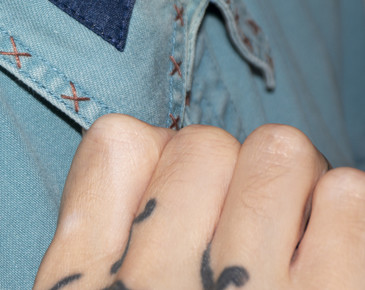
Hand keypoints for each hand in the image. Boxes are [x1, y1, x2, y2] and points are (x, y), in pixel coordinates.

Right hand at [34, 115, 364, 288]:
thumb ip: (95, 235)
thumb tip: (149, 147)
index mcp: (79, 288)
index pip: (114, 144)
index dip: (157, 155)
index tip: (182, 194)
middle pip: (201, 143)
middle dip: (230, 174)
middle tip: (246, 226)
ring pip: (276, 152)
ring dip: (293, 187)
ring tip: (293, 238)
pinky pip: (346, 197)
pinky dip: (343, 214)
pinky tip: (328, 258)